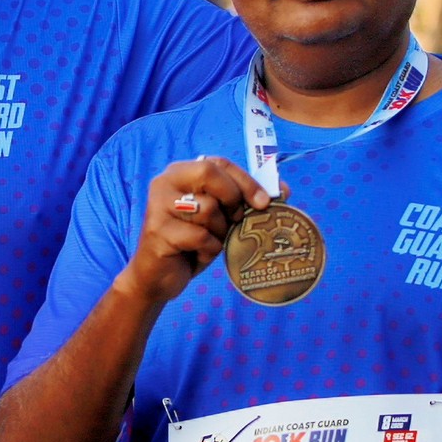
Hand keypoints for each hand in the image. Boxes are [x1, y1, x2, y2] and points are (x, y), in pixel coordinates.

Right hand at [118, 157, 269, 308]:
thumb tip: (284, 189)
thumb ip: (244, 200)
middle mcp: (165, 182)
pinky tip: (197, 254)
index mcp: (181, 173)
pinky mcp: (157, 231)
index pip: (219, 163)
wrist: (157, 277)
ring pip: (207, 208)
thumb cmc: (193, 244)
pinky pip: (200, 236)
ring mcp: (158, 205)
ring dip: (218, 231)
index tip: (264, 202)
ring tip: (208, 241)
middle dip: (231, 197)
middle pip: (209, 173)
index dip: (245, 180)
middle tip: (236, 219)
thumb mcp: (221, 218)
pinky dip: (207, 250)